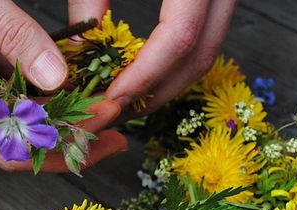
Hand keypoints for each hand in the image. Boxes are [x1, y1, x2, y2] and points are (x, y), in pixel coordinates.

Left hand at [68, 0, 237, 119]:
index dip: (145, 75)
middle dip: (157, 92)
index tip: (112, 98)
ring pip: (206, 54)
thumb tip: (79, 45)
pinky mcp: (217, 1)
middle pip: (200, 57)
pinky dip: (173, 64)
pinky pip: (204, 40)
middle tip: (116, 112)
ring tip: (125, 100)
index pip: (180, 38)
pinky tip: (142, 75)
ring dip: (167, 83)